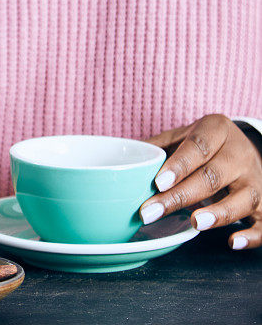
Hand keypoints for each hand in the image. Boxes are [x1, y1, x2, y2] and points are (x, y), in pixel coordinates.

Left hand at [140, 114, 261, 249]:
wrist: (249, 149)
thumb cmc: (208, 145)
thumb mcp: (185, 136)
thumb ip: (158, 146)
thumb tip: (123, 160)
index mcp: (217, 130)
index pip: (198, 147)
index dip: (178, 165)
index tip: (158, 182)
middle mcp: (239, 154)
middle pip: (212, 176)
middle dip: (181, 196)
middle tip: (152, 212)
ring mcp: (255, 180)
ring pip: (242, 198)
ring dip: (219, 213)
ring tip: (195, 223)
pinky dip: (251, 235)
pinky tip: (232, 242)